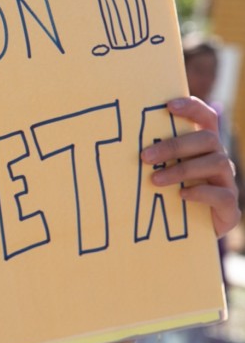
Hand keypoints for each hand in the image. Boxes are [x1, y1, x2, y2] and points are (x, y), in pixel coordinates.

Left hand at [144, 97, 240, 237]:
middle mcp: (218, 160)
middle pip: (207, 139)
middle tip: (144, 156)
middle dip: (175, 145)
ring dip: (183, 169)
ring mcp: (226, 182)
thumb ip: (149, 160)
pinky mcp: (229, 207)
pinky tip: (180, 195)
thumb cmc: (164, 200)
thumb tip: (113, 147)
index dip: (192, 108)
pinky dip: (201, 193)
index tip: (167, 105)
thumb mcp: (157, 176)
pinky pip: (222, 195)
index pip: (206, 118)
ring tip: (154, 180)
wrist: (183, 237)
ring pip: (217, 163)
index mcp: (202, 149)